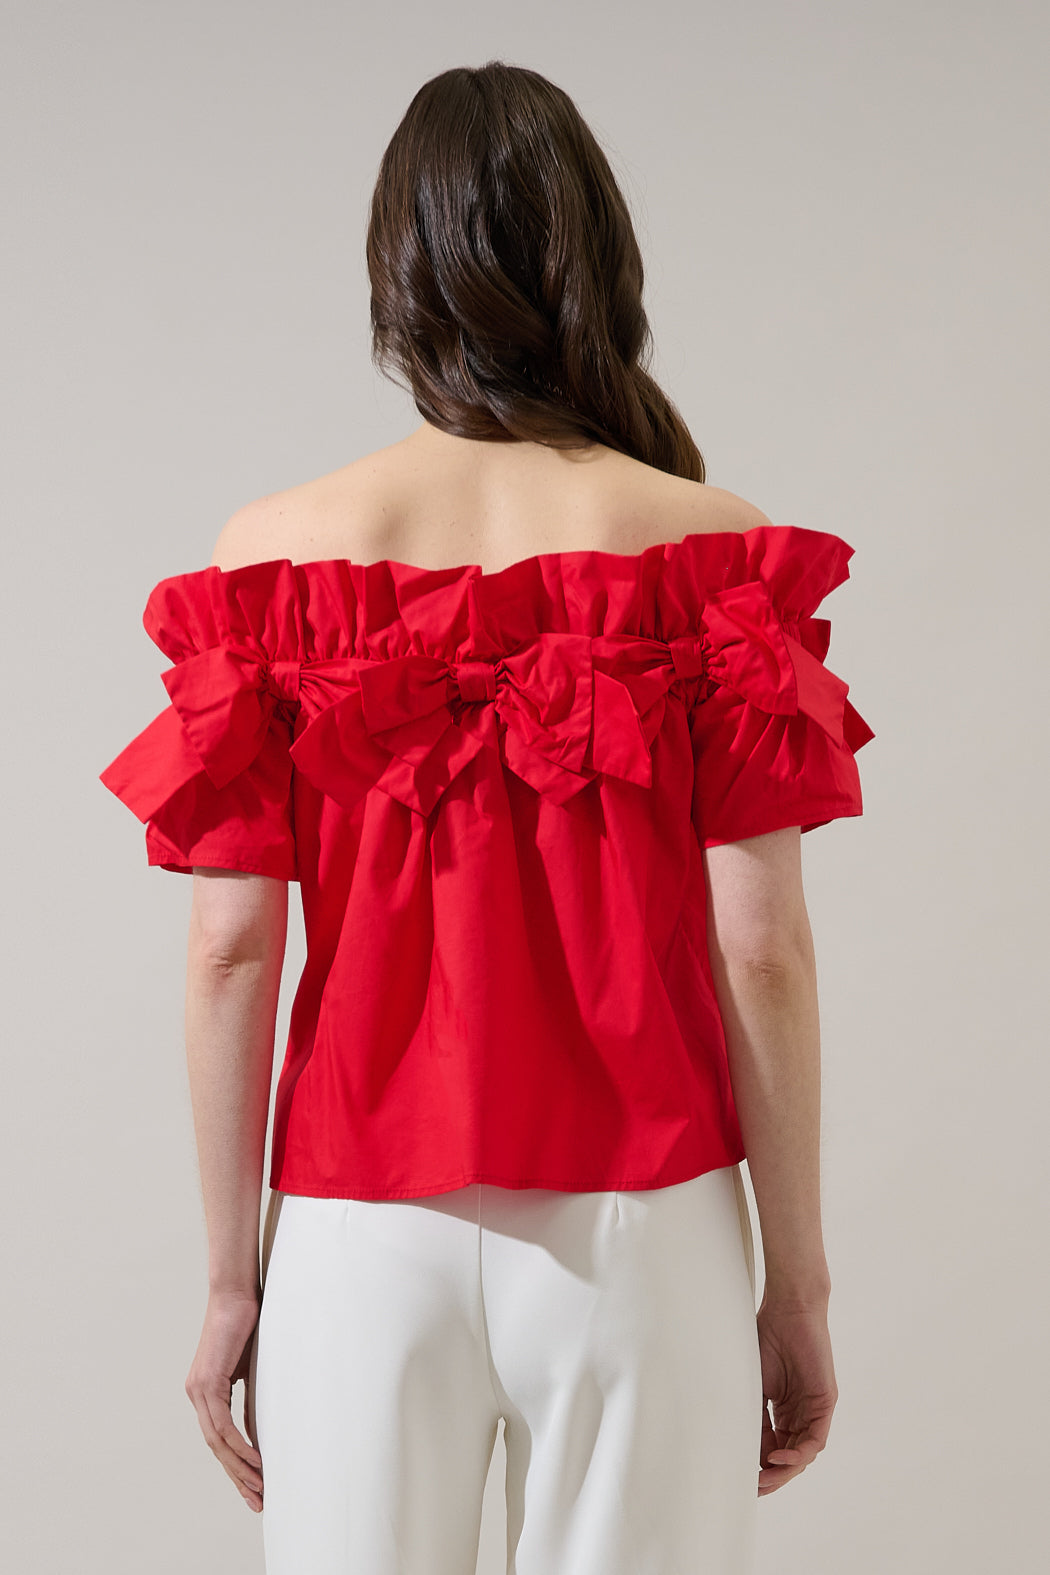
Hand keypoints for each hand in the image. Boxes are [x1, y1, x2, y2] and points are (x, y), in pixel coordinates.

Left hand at [185, 1289, 263, 1511]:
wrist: (235, 1293)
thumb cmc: (247, 1323)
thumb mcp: (250, 1368)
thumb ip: (249, 1396)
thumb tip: (258, 1427)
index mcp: (206, 1392)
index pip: (219, 1439)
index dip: (236, 1466)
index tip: (254, 1486)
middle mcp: (197, 1394)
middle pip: (215, 1448)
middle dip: (237, 1477)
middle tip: (257, 1501)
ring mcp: (199, 1390)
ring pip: (217, 1442)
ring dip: (239, 1468)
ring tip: (259, 1488)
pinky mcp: (207, 1382)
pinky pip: (222, 1425)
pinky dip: (239, 1446)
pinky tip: (254, 1461)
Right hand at [755, 1298, 837, 1495]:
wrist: (788, 1309)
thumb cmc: (766, 1337)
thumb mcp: (753, 1384)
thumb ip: (753, 1415)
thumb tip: (744, 1450)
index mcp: (783, 1410)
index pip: (774, 1449)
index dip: (760, 1467)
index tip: (743, 1481)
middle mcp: (801, 1413)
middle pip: (790, 1457)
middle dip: (773, 1477)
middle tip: (755, 1489)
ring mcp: (814, 1409)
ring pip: (804, 1453)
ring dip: (785, 1471)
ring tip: (764, 1479)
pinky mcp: (826, 1402)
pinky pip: (816, 1438)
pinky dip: (799, 1453)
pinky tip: (778, 1457)